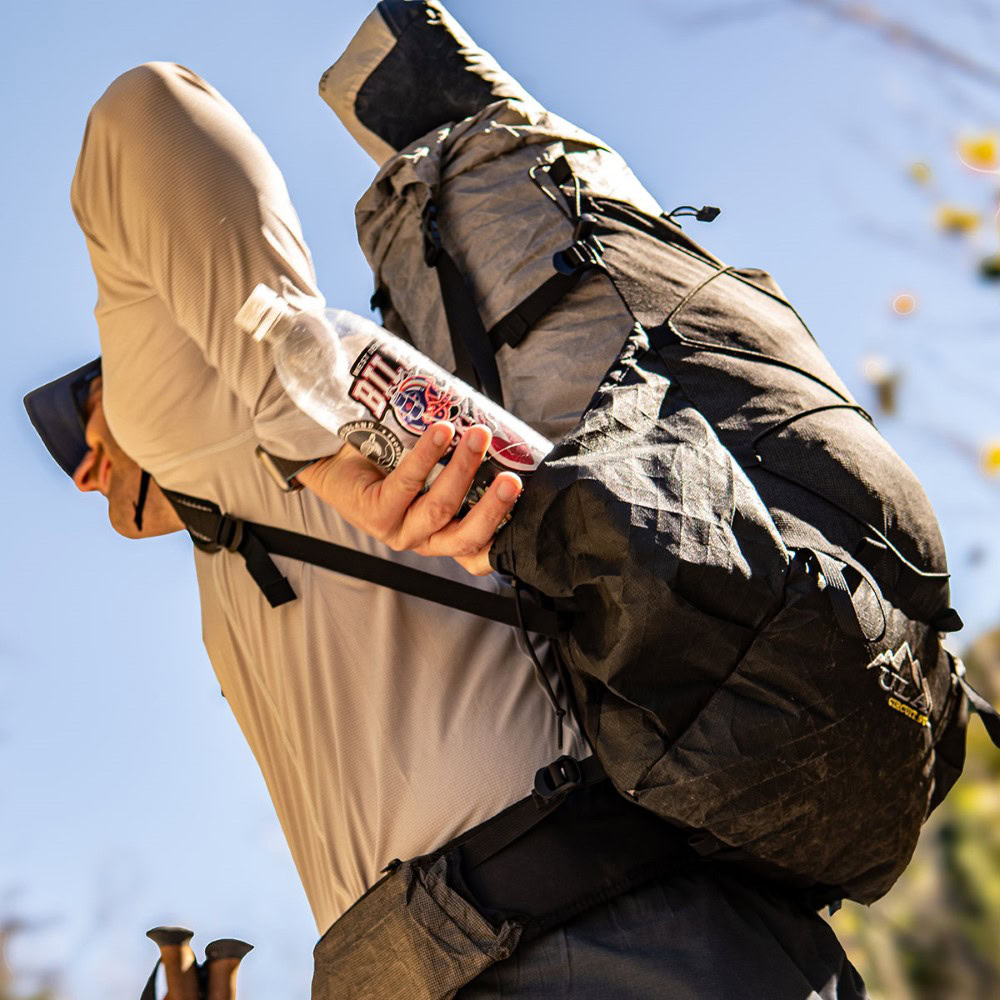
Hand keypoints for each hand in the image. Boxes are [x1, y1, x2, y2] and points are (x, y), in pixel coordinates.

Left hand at [297, 422, 521, 575]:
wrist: (336, 461)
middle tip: (513, 480)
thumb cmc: (390, 465)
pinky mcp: (374, 514)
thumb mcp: (433, 474)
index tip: (524, 505)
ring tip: (478, 436)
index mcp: (443, 535)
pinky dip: (427, 456)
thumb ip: (463, 468)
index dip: (501, 536)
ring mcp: (398, 531)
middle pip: (466, 535)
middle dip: (493, 507)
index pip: (479, 552)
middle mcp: (424, 540)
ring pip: (440, 508)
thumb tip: (502, 434)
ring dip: (462, 470)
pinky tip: (441, 433)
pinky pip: (406, 484)